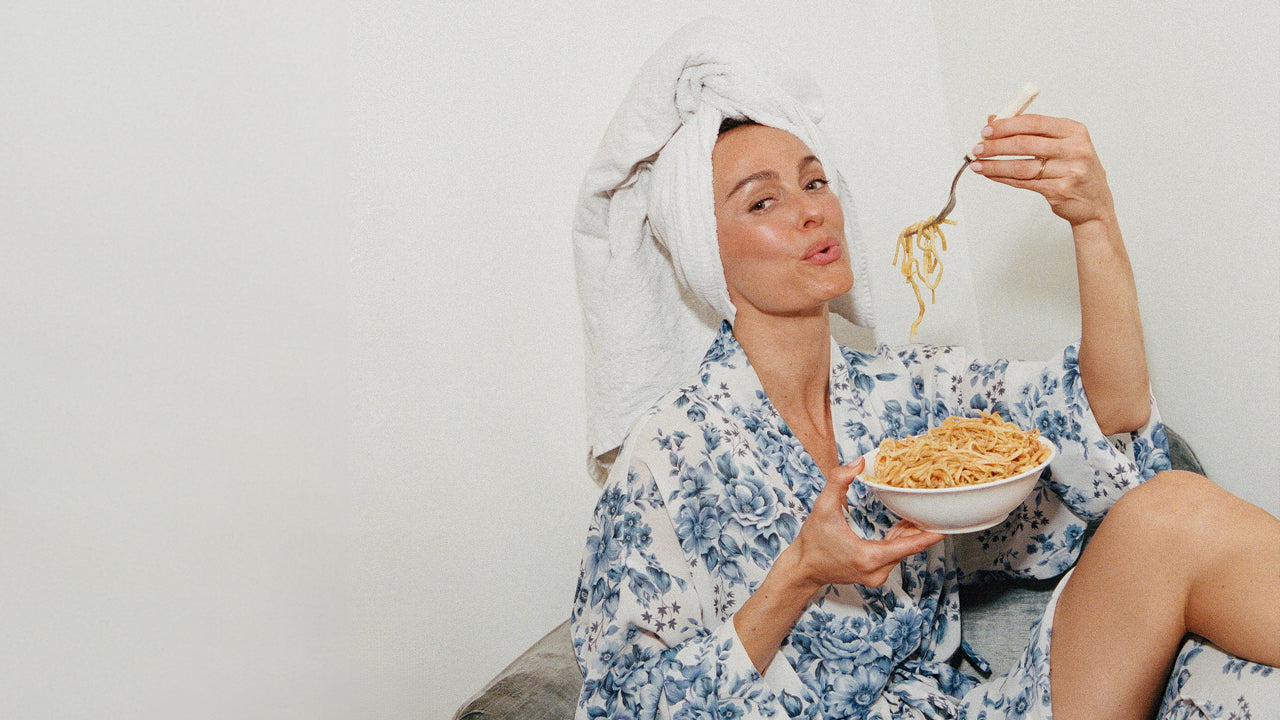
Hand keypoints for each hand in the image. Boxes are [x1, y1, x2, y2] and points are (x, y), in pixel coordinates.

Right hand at [785, 458, 943, 589]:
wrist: (802, 569)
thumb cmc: (812, 542)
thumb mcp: (822, 508)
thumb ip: (838, 482)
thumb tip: (858, 463)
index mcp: (868, 557)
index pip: (908, 546)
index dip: (929, 535)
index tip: (947, 527)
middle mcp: (876, 571)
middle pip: (908, 548)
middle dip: (922, 529)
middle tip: (938, 509)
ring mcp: (876, 575)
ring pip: (902, 551)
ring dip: (911, 533)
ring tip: (924, 513)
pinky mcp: (874, 574)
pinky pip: (893, 555)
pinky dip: (900, 540)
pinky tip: (906, 525)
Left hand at [969, 114, 1116, 228]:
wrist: (1094, 202)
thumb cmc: (1074, 168)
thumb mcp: (1061, 144)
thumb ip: (1030, 131)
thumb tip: (994, 120)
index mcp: (1075, 131)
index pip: (1034, 122)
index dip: (1007, 125)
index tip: (987, 129)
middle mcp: (1075, 149)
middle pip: (1026, 144)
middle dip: (996, 145)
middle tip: (977, 147)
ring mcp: (1069, 171)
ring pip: (1021, 166)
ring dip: (995, 164)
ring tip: (977, 163)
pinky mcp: (1059, 191)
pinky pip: (1023, 183)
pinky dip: (1003, 177)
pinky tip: (990, 174)